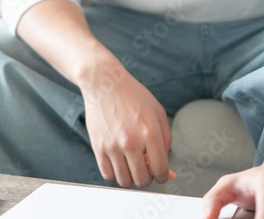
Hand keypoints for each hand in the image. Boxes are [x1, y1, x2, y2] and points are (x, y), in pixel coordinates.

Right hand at [79, 61, 171, 187]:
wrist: (104, 83)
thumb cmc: (132, 95)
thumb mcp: (157, 112)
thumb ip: (165, 139)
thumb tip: (165, 164)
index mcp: (150, 132)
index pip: (160, 170)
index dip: (163, 176)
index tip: (160, 174)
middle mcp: (131, 141)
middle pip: (142, 180)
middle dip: (147, 178)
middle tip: (146, 168)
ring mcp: (112, 146)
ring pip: (124, 181)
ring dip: (131, 176)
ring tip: (131, 164)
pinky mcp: (98, 147)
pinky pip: (107, 175)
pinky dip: (115, 173)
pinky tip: (118, 161)